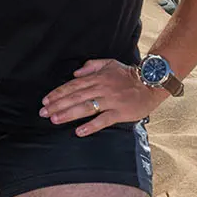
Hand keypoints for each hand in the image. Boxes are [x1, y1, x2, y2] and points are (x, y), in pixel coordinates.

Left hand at [40, 59, 169, 136]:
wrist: (152, 83)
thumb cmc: (130, 74)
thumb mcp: (110, 63)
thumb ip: (92, 66)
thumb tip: (75, 73)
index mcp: (98, 77)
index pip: (74, 85)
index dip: (58, 93)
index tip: (46, 101)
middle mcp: (102, 88)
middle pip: (76, 96)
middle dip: (58, 104)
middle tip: (44, 113)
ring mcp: (112, 100)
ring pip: (86, 107)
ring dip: (69, 114)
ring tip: (55, 120)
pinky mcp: (121, 112)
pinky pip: (104, 120)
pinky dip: (91, 126)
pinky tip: (79, 132)